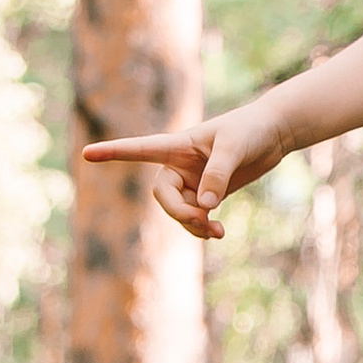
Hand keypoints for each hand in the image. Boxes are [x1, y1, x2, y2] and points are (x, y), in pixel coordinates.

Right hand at [82, 84, 296, 239]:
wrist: (274, 133)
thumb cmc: (251, 129)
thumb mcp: (235, 147)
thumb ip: (218, 173)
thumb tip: (204, 206)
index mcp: (178, 144)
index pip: (139, 149)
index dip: (113, 152)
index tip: (87, 154)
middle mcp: (180, 164)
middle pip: (163, 196)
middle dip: (178, 213)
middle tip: (203, 221)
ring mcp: (193, 181)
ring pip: (179, 211)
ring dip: (193, 225)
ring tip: (217, 231)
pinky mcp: (209, 193)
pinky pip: (195, 217)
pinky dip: (203, 228)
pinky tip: (218, 233)